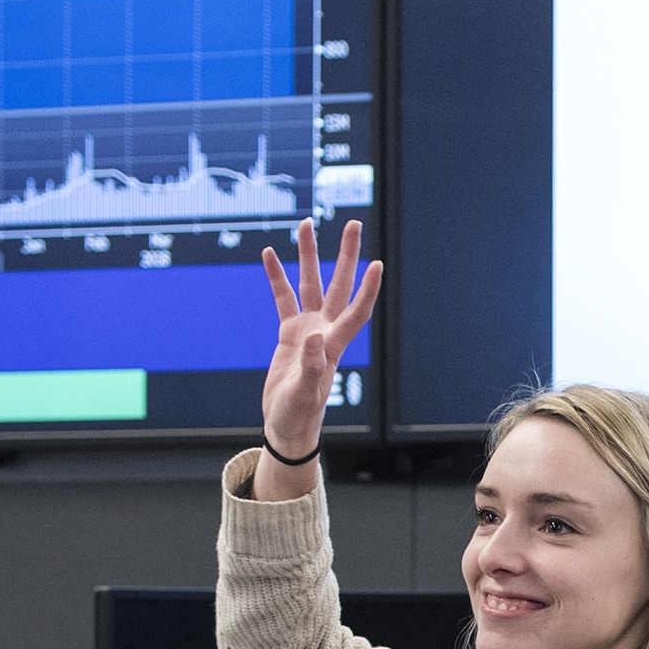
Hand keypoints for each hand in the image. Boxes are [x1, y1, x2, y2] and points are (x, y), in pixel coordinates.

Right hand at [255, 218, 379, 501]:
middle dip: (346, 254)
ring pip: (311, 284)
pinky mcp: (289, 333)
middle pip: (338, 285)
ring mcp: (308, 329)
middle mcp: (325, 331)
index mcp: (333, 345)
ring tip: (306, 224)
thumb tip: (313, 336)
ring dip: (309, 255)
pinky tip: (271, 254)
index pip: (356, 311)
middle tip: (353, 224)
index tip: (377, 264)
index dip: (367, 289)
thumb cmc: (298, 414)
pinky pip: (284, 298)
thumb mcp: (303, 394)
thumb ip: (311, 366)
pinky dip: (277, 277)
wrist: (286, 425)